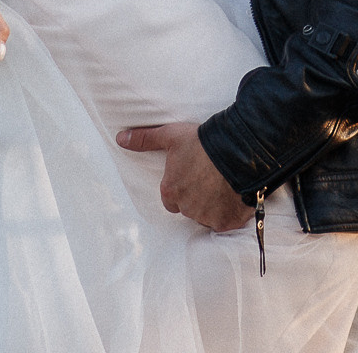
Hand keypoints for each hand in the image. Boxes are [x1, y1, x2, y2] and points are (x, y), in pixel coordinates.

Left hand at [116, 123, 253, 229]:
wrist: (238, 148)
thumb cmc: (202, 141)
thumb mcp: (171, 135)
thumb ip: (144, 139)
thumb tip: (119, 138)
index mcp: (170, 191)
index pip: (171, 199)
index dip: (182, 188)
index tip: (194, 176)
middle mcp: (186, 208)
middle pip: (190, 208)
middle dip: (198, 198)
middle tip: (212, 179)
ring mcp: (207, 217)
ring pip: (207, 216)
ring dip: (214, 205)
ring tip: (226, 185)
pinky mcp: (226, 222)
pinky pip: (226, 222)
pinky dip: (230, 213)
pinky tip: (237, 196)